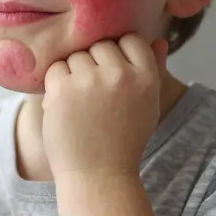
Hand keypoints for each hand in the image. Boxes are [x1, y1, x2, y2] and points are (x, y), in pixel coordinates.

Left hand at [42, 35, 168, 177]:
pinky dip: (56, 84)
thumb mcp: (148, 106)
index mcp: (146, 77)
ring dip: (74, 74)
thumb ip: (155, 70)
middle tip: (93, 94)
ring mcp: (90, 80)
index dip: (118, 53)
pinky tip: (64, 105)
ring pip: (76, 56)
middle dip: (94, 64)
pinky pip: (56, 68)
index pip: (131, 40)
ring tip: (79, 102)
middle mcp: (120, 74)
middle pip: (100, 45)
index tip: (112, 74)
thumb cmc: (124, 142)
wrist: (97, 175)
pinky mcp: (63, 88)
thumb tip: (159, 40)